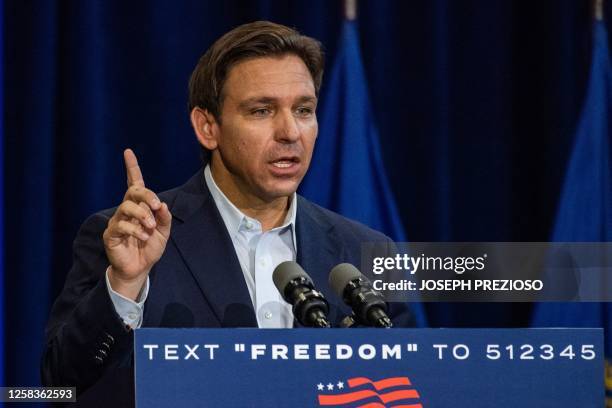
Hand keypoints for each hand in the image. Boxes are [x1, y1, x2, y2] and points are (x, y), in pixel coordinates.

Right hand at [103, 149, 171, 299]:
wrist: (139, 268)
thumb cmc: (149, 248)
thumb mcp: (164, 232)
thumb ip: (165, 218)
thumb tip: (163, 205)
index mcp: (139, 207)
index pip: (134, 183)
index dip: (131, 167)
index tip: (127, 152)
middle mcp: (126, 210)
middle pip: (133, 192)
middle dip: (147, 195)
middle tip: (157, 206)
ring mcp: (117, 221)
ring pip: (126, 207)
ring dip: (142, 215)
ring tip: (151, 227)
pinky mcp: (111, 234)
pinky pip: (121, 225)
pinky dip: (136, 230)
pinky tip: (144, 238)